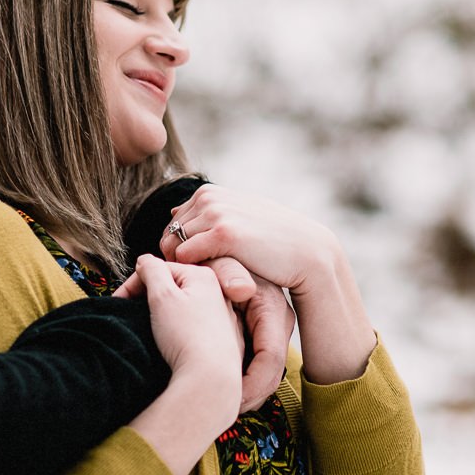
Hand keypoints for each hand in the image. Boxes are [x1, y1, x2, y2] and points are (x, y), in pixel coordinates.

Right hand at [114, 255, 241, 401]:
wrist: (212, 380)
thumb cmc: (187, 337)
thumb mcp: (162, 296)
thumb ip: (151, 271)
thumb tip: (146, 261)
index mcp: (204, 276)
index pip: (159, 269)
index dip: (134, 284)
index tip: (119, 303)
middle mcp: (219, 293)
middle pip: (173, 287)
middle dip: (149, 299)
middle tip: (132, 317)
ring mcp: (224, 317)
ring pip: (184, 308)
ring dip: (164, 315)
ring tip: (152, 333)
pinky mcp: (224, 340)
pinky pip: (195, 327)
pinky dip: (180, 331)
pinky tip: (173, 345)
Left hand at [161, 187, 377, 386]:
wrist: (306, 252)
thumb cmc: (271, 241)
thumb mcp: (237, 219)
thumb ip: (207, 215)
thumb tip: (172, 214)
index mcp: (209, 193)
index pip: (172, 225)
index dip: (178, 250)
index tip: (198, 269)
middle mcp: (209, 198)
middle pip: (167, 235)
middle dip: (177, 259)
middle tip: (201, 280)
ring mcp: (216, 213)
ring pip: (173, 246)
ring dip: (186, 267)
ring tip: (209, 281)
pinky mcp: (223, 232)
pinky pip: (186, 255)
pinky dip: (195, 271)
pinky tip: (215, 280)